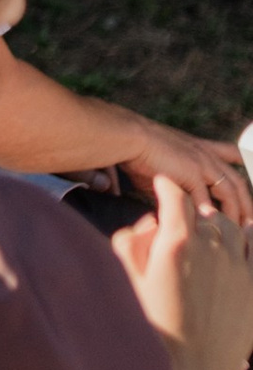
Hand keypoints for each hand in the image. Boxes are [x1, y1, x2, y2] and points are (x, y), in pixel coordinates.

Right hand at [113, 174, 252, 369]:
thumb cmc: (154, 329)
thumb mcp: (127, 282)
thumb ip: (131, 243)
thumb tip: (149, 224)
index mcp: (176, 243)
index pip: (175, 197)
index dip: (166, 186)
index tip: (161, 185)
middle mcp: (210, 247)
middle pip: (202, 211)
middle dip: (188, 210)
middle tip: (178, 217)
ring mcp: (235, 265)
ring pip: (231, 225)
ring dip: (217, 222)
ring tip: (206, 227)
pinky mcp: (252, 284)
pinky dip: (248, 236)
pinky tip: (245, 234)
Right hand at [117, 126, 252, 226]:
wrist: (129, 138)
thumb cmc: (139, 154)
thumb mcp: (164, 171)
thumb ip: (176, 188)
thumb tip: (176, 208)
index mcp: (202, 150)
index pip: (234, 153)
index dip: (246, 163)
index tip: (250, 179)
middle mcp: (208, 155)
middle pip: (238, 181)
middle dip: (247, 203)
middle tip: (250, 223)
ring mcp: (203, 163)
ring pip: (230, 192)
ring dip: (235, 213)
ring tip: (237, 231)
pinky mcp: (193, 173)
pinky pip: (208, 200)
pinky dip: (212, 216)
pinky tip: (211, 230)